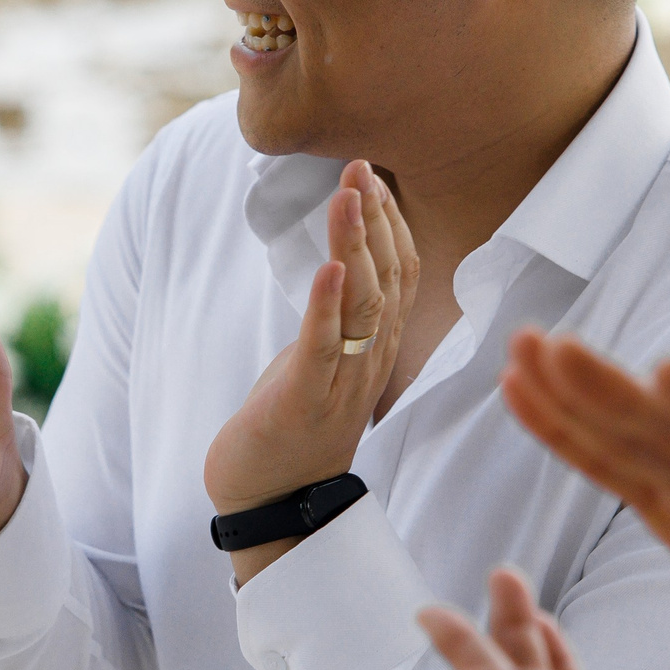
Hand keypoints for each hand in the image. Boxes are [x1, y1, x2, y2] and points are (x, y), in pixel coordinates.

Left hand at [202, 162, 417, 576]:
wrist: (269, 502)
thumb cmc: (292, 427)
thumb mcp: (321, 359)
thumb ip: (336, 316)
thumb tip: (338, 264)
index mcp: (374, 350)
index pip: (400, 276)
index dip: (391, 225)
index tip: (374, 177)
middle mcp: (368, 363)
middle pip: (387, 281)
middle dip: (375, 222)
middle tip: (361, 168)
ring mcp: (340, 383)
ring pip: (361, 305)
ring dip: (353, 246)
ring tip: (347, 196)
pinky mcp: (303, 400)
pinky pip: (320, 347)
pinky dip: (323, 305)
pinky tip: (324, 267)